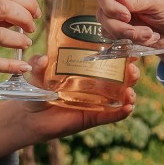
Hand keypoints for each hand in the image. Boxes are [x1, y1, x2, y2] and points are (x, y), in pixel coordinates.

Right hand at [0, 0, 38, 110]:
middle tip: (32, 27)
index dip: (26, 2)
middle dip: (25, 18)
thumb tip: (24, 10)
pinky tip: (22, 68)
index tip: (35, 12)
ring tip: (26, 44)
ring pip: (0, 36)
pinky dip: (11, 65)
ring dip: (20, 41)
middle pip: (4, 9)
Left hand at [0, 56, 142, 157]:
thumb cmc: (38, 91)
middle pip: (120, 78)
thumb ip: (38, 66)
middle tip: (131, 69)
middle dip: (130, 73)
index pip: (107, 60)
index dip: (120, 54)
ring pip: (120, 96)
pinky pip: (111, 115)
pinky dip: (122, 112)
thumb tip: (43, 59)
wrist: (32, 117)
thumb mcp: (37, 75)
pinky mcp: (94, 117)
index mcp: (86, 71)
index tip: (128, 47)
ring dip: (130, 92)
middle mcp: (96, 86)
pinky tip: (128, 107)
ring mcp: (97, 103)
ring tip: (130, 91)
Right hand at [94, 0, 163, 73]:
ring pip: (106, 28)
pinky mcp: (121, 34)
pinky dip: (130, 41)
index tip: (126, 15)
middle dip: (120, 26)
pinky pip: (113, 39)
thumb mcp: (158, 1)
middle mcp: (119, 1)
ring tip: (149, 35)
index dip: (110, 5)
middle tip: (138, 31)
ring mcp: (118, 18)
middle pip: (102, 12)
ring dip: (128, 35)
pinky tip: (147, 39)